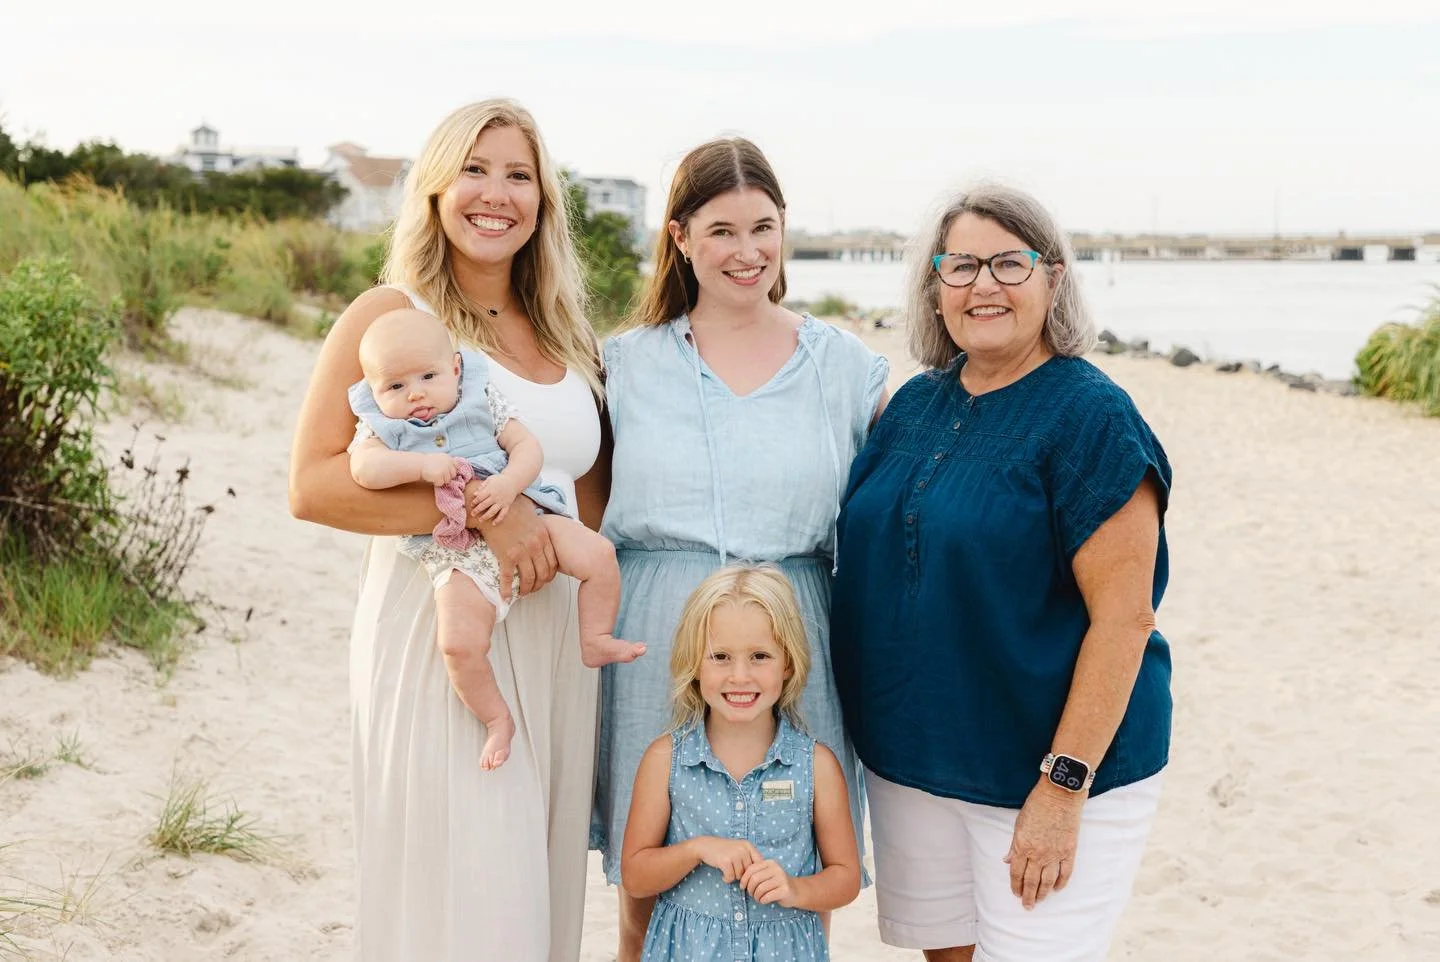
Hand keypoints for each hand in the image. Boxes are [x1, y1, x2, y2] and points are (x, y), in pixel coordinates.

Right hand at [421, 453, 459, 485]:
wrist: (418, 464)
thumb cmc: (427, 462)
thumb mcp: (439, 458)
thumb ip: (447, 462)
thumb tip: (455, 470)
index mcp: (449, 458)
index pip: (456, 467)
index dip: (450, 471)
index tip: (445, 472)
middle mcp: (448, 463)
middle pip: (453, 475)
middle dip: (446, 476)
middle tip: (438, 474)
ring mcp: (445, 470)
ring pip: (447, 480)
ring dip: (441, 480)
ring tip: (434, 475)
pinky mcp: (440, 476)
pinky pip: (441, 484)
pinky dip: (436, 483)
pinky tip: (431, 478)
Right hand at [467, 489, 556, 600]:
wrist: (492, 508)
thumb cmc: (511, 507)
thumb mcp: (533, 513)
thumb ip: (540, 524)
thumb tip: (544, 526)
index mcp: (544, 537)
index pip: (553, 563)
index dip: (550, 575)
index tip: (544, 580)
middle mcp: (535, 546)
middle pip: (543, 573)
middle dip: (539, 585)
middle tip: (534, 589)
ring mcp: (522, 552)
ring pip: (529, 578)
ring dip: (526, 590)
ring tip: (523, 594)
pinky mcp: (506, 556)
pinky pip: (508, 578)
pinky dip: (507, 590)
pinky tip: (506, 597)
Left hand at [468, 474, 520, 522]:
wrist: (513, 481)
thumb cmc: (499, 480)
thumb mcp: (490, 480)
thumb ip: (482, 487)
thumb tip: (474, 494)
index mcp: (490, 490)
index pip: (480, 497)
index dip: (475, 502)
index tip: (472, 505)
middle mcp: (495, 497)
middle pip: (484, 505)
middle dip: (477, 510)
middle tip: (472, 514)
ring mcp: (502, 502)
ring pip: (492, 511)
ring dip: (485, 516)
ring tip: (480, 520)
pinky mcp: (507, 505)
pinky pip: (503, 514)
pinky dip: (498, 519)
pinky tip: (493, 524)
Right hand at [689, 837, 760, 883]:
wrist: (705, 846)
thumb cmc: (724, 851)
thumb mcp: (739, 850)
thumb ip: (749, 860)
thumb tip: (759, 877)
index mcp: (748, 845)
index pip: (759, 864)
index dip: (754, 873)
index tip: (748, 876)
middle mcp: (743, 848)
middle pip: (749, 872)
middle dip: (742, 875)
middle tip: (734, 871)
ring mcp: (734, 854)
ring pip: (740, 876)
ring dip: (733, 877)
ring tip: (727, 870)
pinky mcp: (725, 861)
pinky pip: (730, 878)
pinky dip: (726, 879)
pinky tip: (723, 874)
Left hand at [740, 858, 796, 906]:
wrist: (795, 891)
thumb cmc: (776, 884)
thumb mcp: (767, 875)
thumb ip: (756, 874)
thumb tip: (741, 881)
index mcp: (770, 863)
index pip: (751, 869)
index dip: (744, 879)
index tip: (742, 887)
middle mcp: (776, 869)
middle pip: (754, 879)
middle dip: (750, 889)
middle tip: (751, 894)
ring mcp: (782, 879)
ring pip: (760, 889)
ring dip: (756, 896)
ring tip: (758, 898)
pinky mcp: (785, 890)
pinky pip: (767, 896)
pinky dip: (762, 900)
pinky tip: (764, 900)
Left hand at [1004, 778, 1084, 909]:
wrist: (1060, 794)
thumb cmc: (1037, 805)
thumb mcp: (1019, 823)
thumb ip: (1014, 845)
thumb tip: (1007, 860)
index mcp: (1022, 846)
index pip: (1017, 872)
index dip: (1016, 885)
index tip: (1015, 893)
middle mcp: (1038, 854)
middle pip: (1032, 881)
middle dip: (1028, 895)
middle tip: (1027, 906)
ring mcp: (1055, 854)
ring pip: (1047, 881)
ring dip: (1043, 893)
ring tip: (1039, 901)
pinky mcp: (1069, 851)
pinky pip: (1065, 873)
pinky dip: (1060, 883)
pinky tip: (1056, 889)